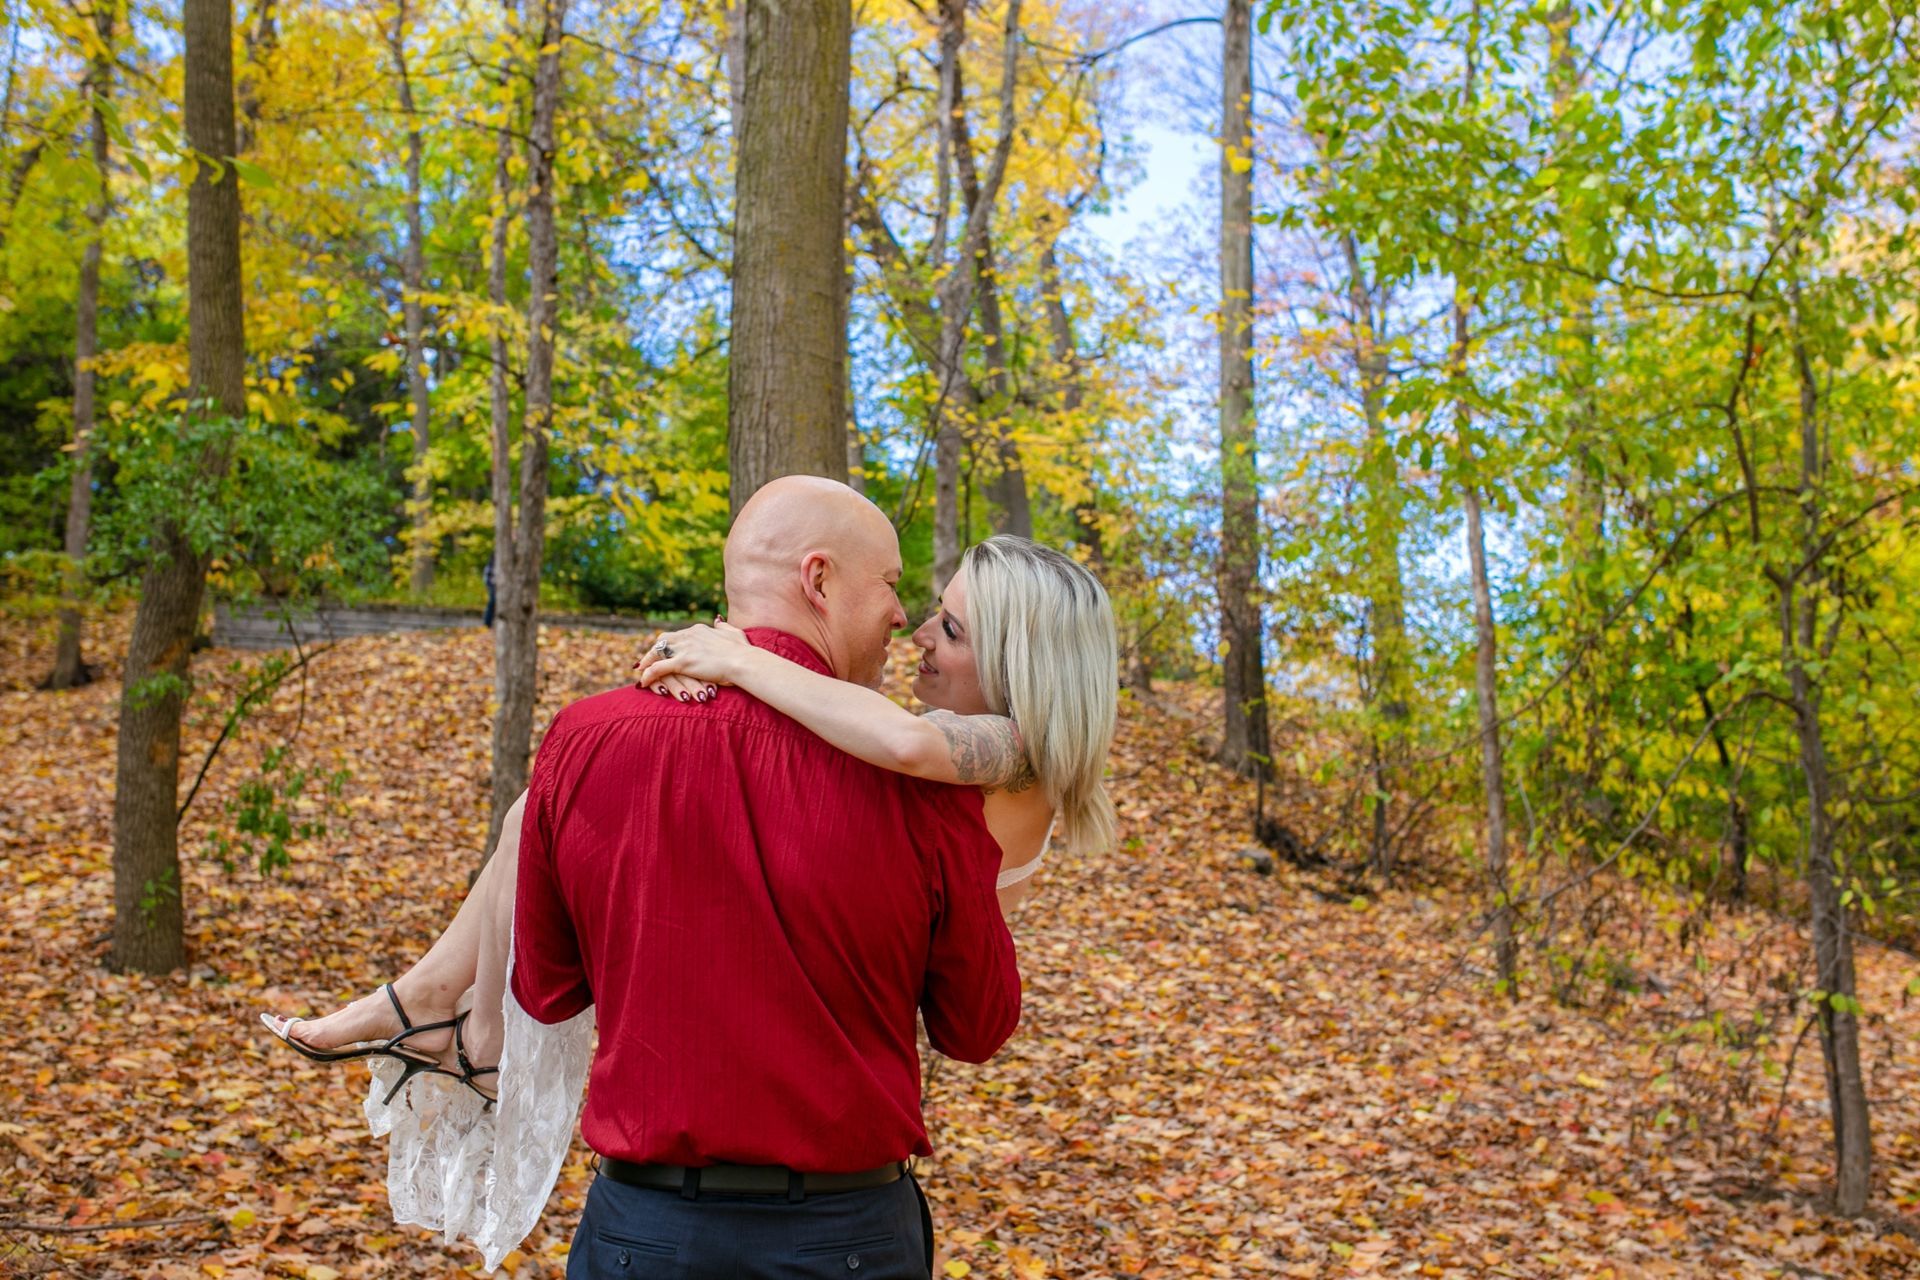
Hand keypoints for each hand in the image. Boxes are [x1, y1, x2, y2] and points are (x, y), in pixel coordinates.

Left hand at [634, 620, 750, 700]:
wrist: (744, 661)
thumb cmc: (743, 651)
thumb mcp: (733, 632)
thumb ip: (723, 626)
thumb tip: (718, 620)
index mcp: (699, 629)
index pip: (678, 634)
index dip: (671, 643)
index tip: (666, 650)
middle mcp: (689, 635)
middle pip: (663, 639)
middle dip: (654, 649)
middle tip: (648, 659)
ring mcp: (684, 649)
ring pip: (657, 652)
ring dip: (647, 661)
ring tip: (641, 670)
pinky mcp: (683, 662)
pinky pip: (658, 668)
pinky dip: (648, 674)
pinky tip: (643, 682)